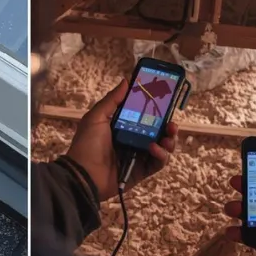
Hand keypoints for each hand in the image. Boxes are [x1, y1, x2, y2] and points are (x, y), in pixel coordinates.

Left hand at [66, 79, 178, 200]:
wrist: (83, 174)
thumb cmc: (87, 144)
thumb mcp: (96, 117)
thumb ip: (112, 100)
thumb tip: (126, 81)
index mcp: (123, 127)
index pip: (145, 117)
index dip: (156, 111)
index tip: (165, 103)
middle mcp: (133, 141)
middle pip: (158, 132)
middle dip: (168, 127)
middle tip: (172, 124)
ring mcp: (139, 157)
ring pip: (162, 147)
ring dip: (169, 141)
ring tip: (168, 137)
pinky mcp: (142, 171)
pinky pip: (158, 163)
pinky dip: (161, 155)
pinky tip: (154, 149)